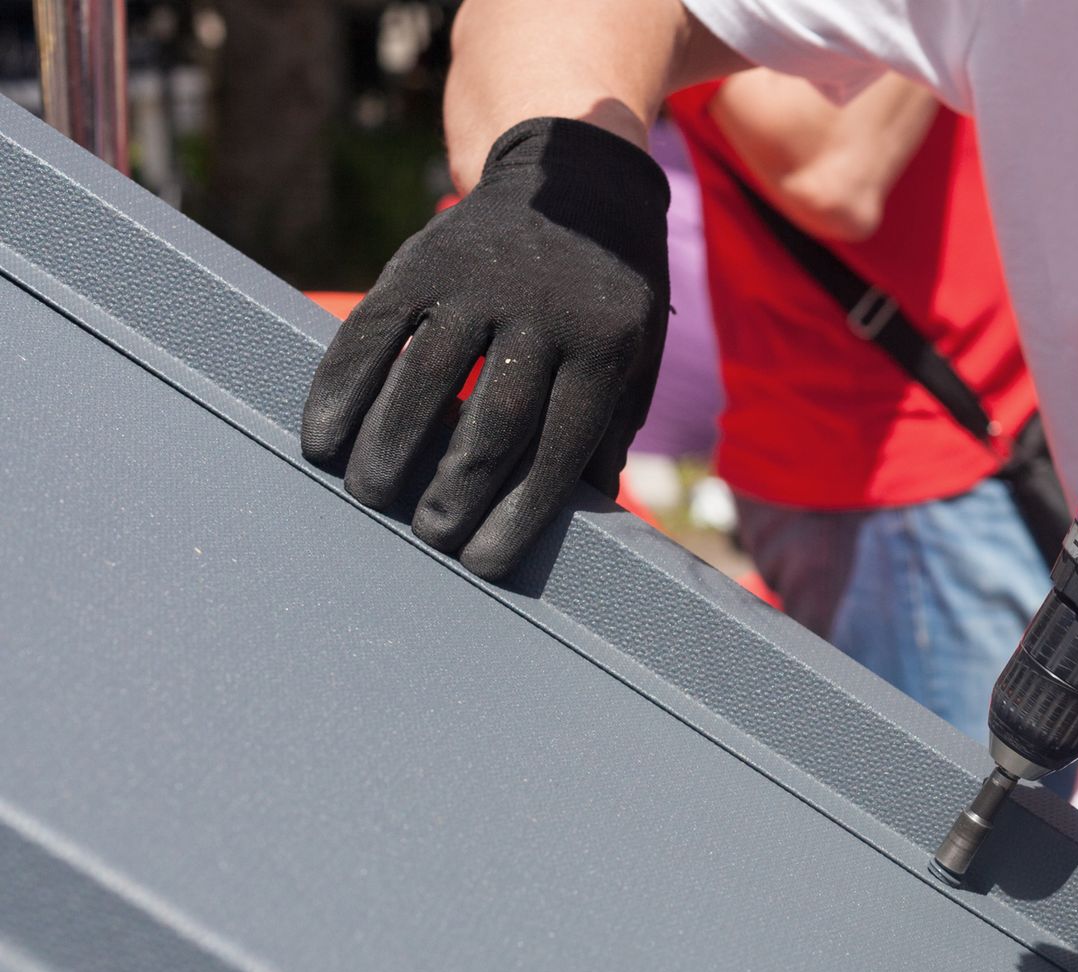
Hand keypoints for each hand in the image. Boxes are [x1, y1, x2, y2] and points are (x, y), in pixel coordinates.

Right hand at [302, 117, 670, 579]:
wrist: (577, 183)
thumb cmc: (608, 300)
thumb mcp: (634, 358)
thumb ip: (609, 431)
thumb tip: (587, 519)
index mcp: (602, 347)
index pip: (557, 448)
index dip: (518, 513)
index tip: (483, 563)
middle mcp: (541, 314)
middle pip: (492, 422)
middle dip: (456, 491)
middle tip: (430, 539)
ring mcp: (476, 285)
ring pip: (424, 380)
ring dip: (389, 449)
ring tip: (371, 499)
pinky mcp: (420, 265)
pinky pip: (371, 335)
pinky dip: (341, 390)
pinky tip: (323, 441)